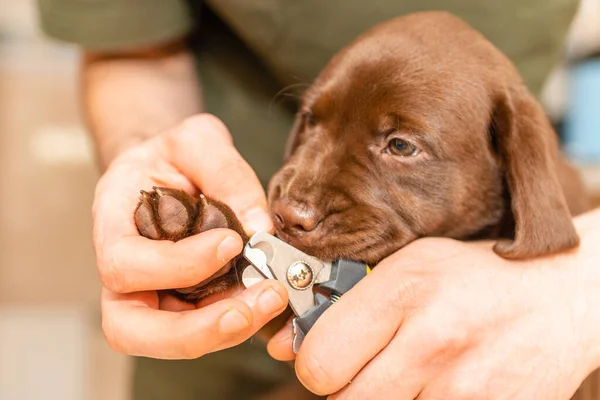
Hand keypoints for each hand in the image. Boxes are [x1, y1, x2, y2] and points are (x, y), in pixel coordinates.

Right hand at [94, 114, 288, 358]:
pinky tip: (268, 296)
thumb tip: (261, 228)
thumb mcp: (197, 140)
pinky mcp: (184, 304)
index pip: (125, 264)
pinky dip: (239, 321)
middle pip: (129, 329)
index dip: (175, 265)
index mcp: (112, 223)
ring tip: (271, 299)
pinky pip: (204, 328)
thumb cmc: (175, 154)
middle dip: (193, 330)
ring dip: (225, 331)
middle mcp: (123, 271)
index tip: (230, 244)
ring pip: (171, 340)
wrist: (172, 169)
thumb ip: (226, 172)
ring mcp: (151, 293)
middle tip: (248, 309)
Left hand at [268, 211, 599, 398]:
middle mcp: (432, 341)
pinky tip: (432, 388)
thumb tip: (288, 347)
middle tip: (365, 370)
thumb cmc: (477, 277)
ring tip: (403, 376)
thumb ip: (350, 300)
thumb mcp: (412, 265)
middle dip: (345, 389)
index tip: (328, 357)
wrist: (562, 296)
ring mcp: (463, 388)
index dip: (315, 363)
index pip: (319, 359)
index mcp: (405, 289)